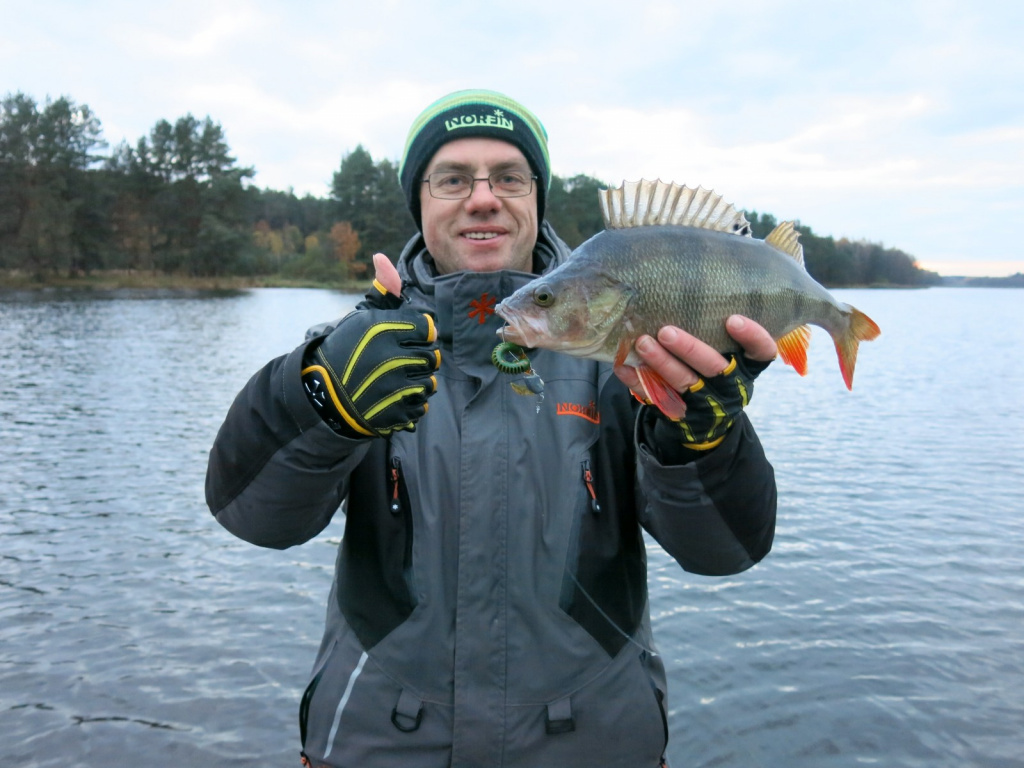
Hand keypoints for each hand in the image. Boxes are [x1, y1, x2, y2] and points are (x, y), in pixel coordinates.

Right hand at [302, 253, 439, 437]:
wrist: (321, 395)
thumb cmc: (344, 351)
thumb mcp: (359, 317)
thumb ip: (382, 292)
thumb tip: (381, 257)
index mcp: (383, 330)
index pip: (427, 328)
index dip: (419, 335)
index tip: (406, 339)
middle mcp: (390, 357)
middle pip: (432, 357)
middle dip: (420, 359)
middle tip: (401, 361)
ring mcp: (392, 388)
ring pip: (430, 382)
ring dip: (418, 381)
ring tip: (398, 379)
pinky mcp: (393, 412)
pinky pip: (422, 406)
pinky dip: (413, 403)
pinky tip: (395, 397)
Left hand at [614, 316, 775, 448]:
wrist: (706, 421)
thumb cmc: (715, 368)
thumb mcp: (729, 352)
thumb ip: (718, 328)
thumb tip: (689, 280)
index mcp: (747, 367)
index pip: (761, 353)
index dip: (752, 337)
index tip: (733, 319)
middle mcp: (729, 386)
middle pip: (713, 367)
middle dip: (690, 349)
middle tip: (666, 331)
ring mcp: (704, 402)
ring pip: (683, 383)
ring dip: (661, 362)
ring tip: (643, 342)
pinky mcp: (679, 413)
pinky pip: (655, 396)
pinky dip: (637, 380)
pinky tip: (624, 364)